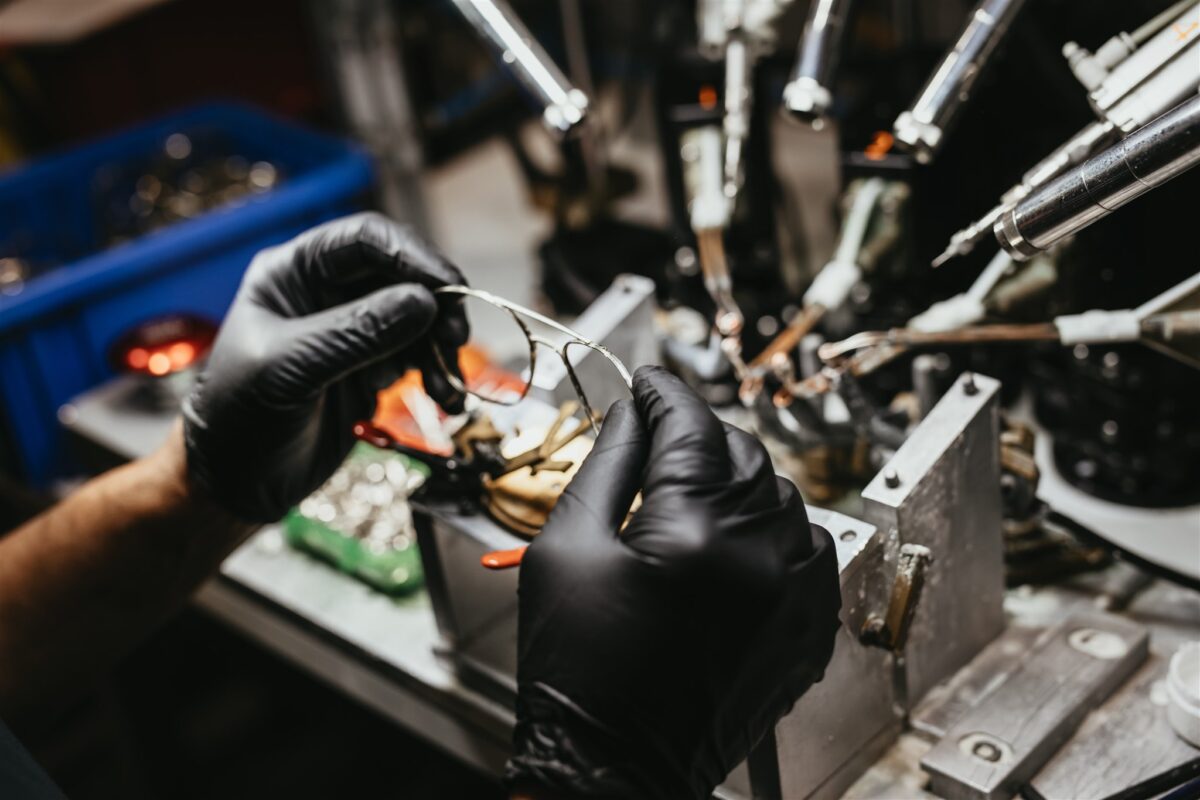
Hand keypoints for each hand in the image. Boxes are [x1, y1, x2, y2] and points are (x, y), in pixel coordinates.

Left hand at [183, 212, 468, 521]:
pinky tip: (445, 399)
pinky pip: (420, 358)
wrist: (235, 483)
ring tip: (447, 385)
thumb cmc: (238, 417)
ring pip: (419, 319)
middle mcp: (328, 293)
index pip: (365, 240)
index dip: (412, 255)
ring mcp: (353, 331)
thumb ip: (354, 333)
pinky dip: (438, 375)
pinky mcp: (372, 368)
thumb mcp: (290, 369)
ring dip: (441, 347)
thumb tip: (424, 302)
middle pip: (402, 276)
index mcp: (295, 272)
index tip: (448, 286)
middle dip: (437, 305)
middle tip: (455, 338)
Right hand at [506, 366, 840, 798]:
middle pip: (742, 451)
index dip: (663, 393)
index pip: (690, 425)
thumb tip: (631, 414)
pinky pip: (809, 547)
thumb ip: (606, 465)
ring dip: (737, 480)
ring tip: (687, 497)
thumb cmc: (578, 669)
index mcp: (696, 534)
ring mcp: (796, 596)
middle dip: (697, 435)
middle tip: (656, 438)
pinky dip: (774, 529)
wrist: (611, 766)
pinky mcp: (809, 628)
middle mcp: (762, 559)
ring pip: (781, 494)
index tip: (647, 383)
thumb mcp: (566, 549)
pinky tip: (732, 540)